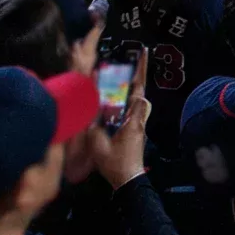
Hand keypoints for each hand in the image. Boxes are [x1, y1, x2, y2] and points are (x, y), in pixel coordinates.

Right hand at [95, 63, 149, 187]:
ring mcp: (138, 125)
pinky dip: (126, 100)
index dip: (140, 72)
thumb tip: (91, 108)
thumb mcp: (98, 144)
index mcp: (132, 120)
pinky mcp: (135, 130)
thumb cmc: (115, 163)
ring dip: (131, 87)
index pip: (138, 92)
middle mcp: (138, 119)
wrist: (128, 180)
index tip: (143, 54)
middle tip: (136, 59)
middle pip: (140, 93)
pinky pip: (132, 110)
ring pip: (137, 101)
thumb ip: (94, 126)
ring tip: (123, 74)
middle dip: (137, 75)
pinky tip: (116, 98)